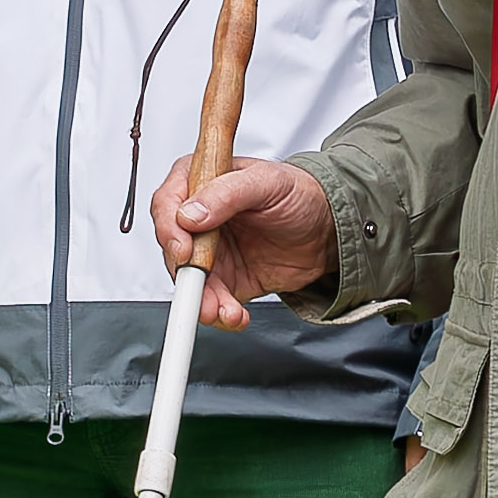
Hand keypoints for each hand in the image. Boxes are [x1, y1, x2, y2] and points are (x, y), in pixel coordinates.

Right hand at [145, 153, 336, 333]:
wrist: (330, 227)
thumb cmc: (301, 193)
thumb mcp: (266, 182)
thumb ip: (227, 193)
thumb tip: (190, 214)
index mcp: (202, 183)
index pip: (167, 204)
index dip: (169, 228)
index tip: (183, 250)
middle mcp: (200, 220)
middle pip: (173, 250)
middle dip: (186, 275)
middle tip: (201, 288)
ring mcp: (212, 252)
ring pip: (191, 282)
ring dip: (203, 301)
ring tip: (223, 310)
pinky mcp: (227, 281)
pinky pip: (214, 301)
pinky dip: (221, 313)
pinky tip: (234, 315)